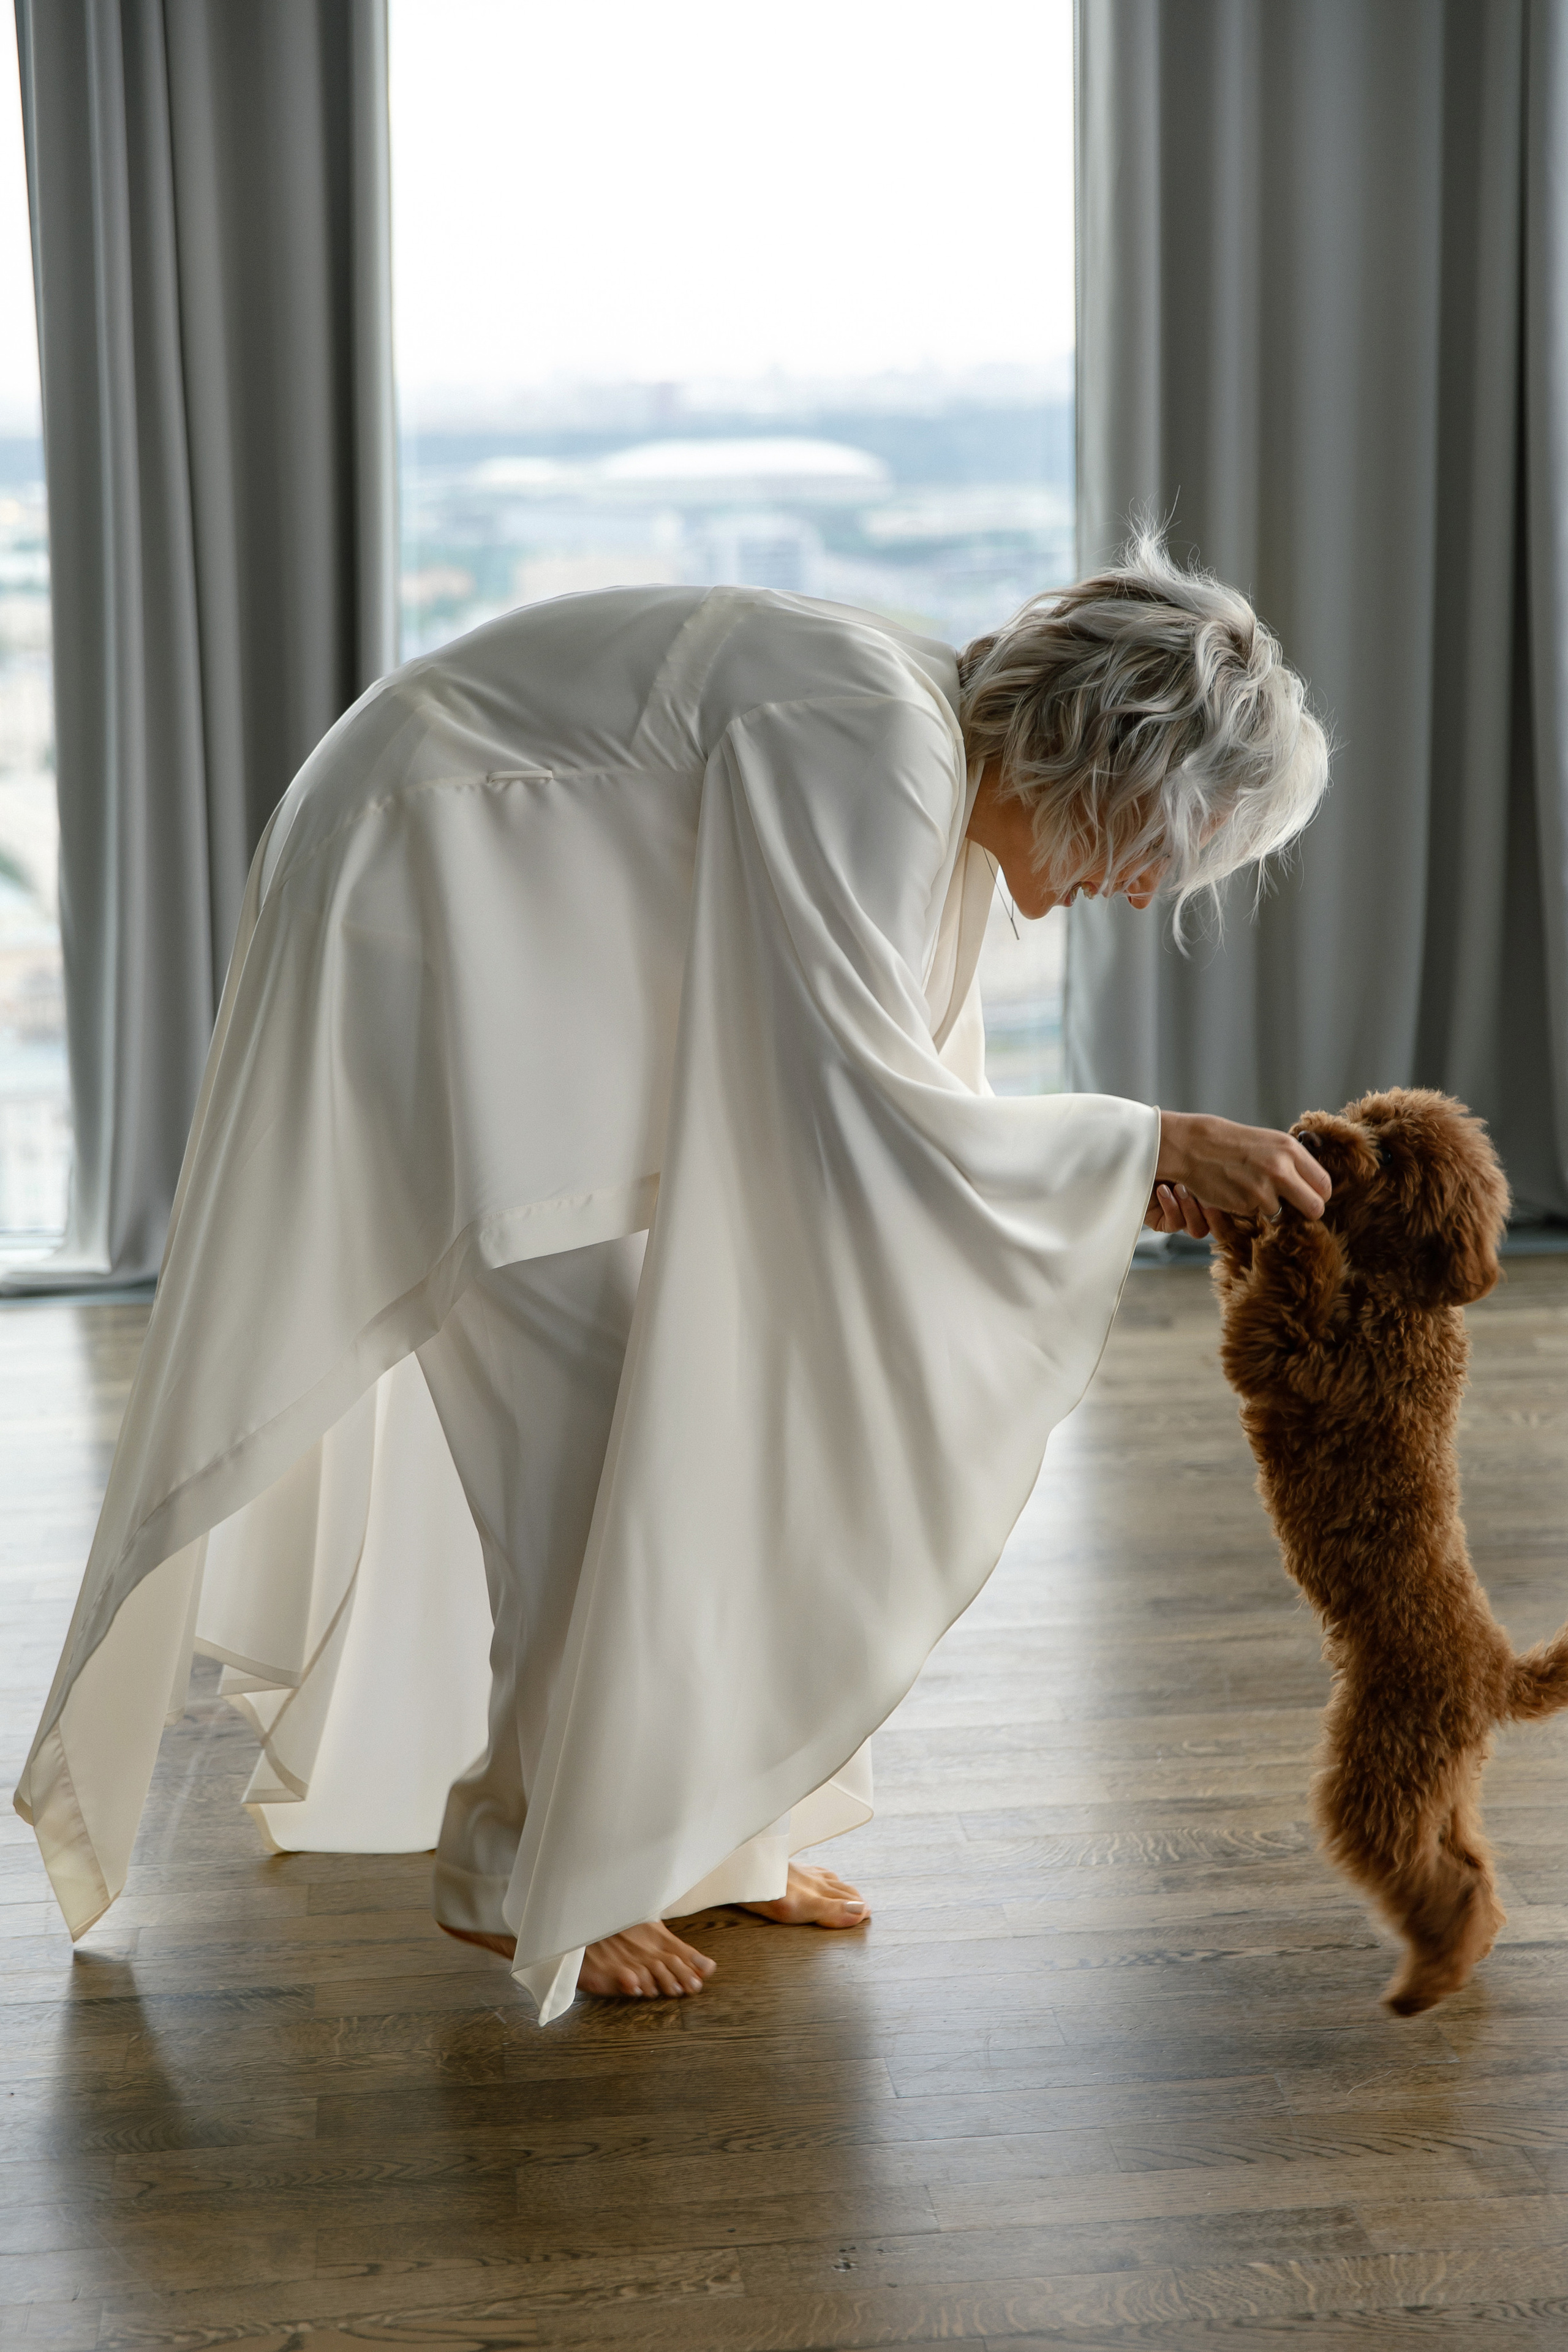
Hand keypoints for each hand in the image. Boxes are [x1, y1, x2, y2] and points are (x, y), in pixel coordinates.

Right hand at [1144, 1111, 1330, 1234]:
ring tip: (1251, 1190)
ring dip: (1270, 1209)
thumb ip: (1292, 1162)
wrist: (1194, 1145)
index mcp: (1291, 1150)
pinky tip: (1236, 1192)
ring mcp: (1264, 1189)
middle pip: (1315, 1208)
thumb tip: (1312, 1186)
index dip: (1317, 1195)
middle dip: (1306, 1213)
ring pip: (1283, 1215)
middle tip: (1292, 1209)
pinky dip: (1249, 1209)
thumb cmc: (1232, 1143)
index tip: (1307, 1197)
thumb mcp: (1269, 1142)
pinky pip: (1258, 1216)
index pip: (1324, 1185)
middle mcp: (1282, 1169)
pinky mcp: (1246, 1205)